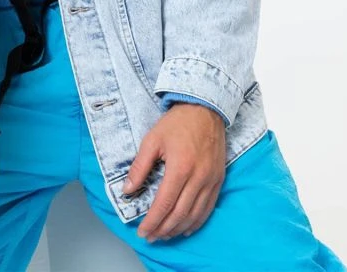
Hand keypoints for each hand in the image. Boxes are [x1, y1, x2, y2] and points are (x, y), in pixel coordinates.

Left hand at [124, 103, 225, 241]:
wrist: (205, 110)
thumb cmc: (177, 123)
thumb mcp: (152, 140)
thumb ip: (139, 167)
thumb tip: (127, 190)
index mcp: (180, 167)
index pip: (164, 203)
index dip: (152, 221)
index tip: (142, 231)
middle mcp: (198, 178)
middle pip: (180, 213)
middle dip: (163, 229)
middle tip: (151, 237)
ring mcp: (211, 180)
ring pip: (195, 215)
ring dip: (178, 229)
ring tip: (164, 235)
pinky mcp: (218, 180)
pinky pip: (208, 208)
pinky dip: (196, 222)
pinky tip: (185, 227)